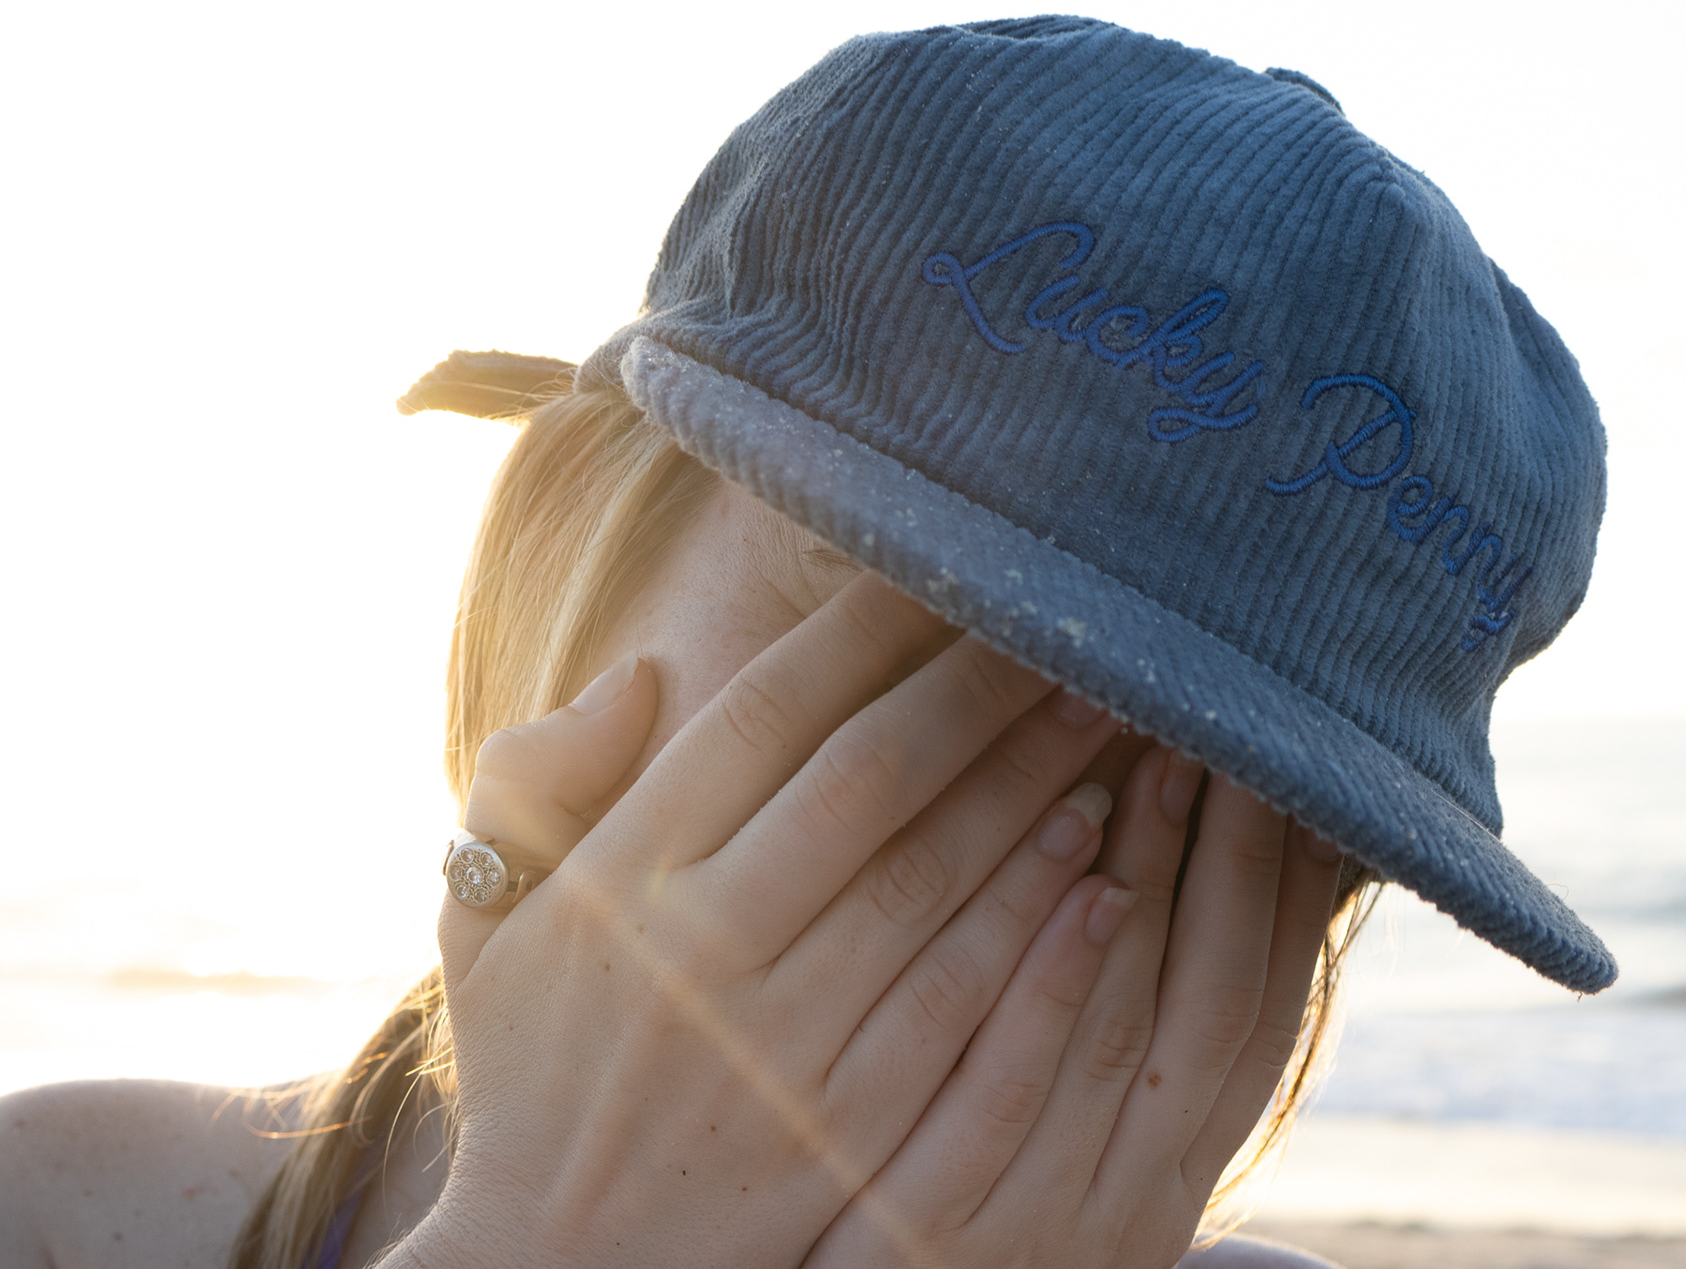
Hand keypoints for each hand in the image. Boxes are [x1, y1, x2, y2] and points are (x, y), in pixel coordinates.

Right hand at [395, 574, 1134, 1268]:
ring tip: (1114, 712)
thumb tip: (647, 674)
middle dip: (983, 684)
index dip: (871, 628)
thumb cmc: (537, 1063)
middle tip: (1073, 622)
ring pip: (936, 875)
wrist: (564, 1265)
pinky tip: (1096, 853)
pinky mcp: (851, 1126)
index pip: (766, 710)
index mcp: (621, 873)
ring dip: (1034, 781)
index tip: (950, 569)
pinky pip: (963, 1000)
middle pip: (874, 775)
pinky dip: (1035, 918)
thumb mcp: (487, 914)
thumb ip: (536, 777)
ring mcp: (785, 1041)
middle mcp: (703, 944)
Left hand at [802, 749, 1345, 1267]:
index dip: (1292, 896)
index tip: (1295, 777)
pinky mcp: (942, 1219)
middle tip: (1225, 728)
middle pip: (1216, 999)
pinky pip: (1013, 1087)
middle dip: (1235, 859)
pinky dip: (1057, 985)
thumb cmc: (982, 1196)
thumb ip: (1117, 1015)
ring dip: (1154, 886)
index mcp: (1182, 1166)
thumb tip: (1151, 856)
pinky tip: (1079, 887)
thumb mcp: (1074, 1132)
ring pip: (1125, 1027)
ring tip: (1157, 759)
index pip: (1264, 1012)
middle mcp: (1141, 1188)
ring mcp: (1047, 1210)